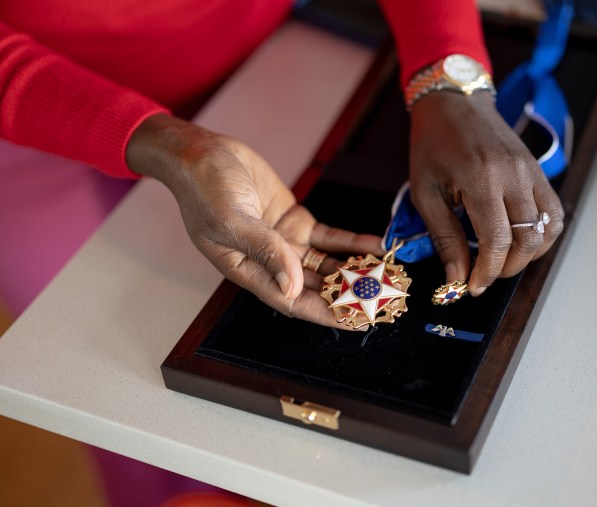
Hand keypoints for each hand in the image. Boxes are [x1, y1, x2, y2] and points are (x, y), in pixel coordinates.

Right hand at [126, 114, 382, 327]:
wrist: (203, 153)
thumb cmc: (205, 190)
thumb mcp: (233, 221)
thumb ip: (266, 252)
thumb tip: (293, 289)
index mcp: (249, 271)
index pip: (292, 302)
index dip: (325, 313)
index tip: (356, 319)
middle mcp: (270, 263)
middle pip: (315, 288)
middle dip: (346, 295)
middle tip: (382, 298)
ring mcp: (285, 242)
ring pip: (326, 265)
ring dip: (354, 271)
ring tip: (386, 275)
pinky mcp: (296, 221)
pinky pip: (330, 238)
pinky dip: (352, 243)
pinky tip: (377, 246)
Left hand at [409, 91, 563, 295]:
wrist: (454, 102)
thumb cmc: (433, 144)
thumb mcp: (426, 192)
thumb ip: (444, 237)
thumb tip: (457, 277)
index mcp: (482, 178)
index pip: (498, 240)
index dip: (487, 271)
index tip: (472, 285)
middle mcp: (515, 175)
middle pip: (528, 240)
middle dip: (507, 268)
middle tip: (484, 274)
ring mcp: (532, 171)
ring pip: (548, 229)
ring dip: (528, 254)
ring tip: (501, 259)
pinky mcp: (539, 171)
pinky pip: (554, 212)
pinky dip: (541, 234)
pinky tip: (519, 240)